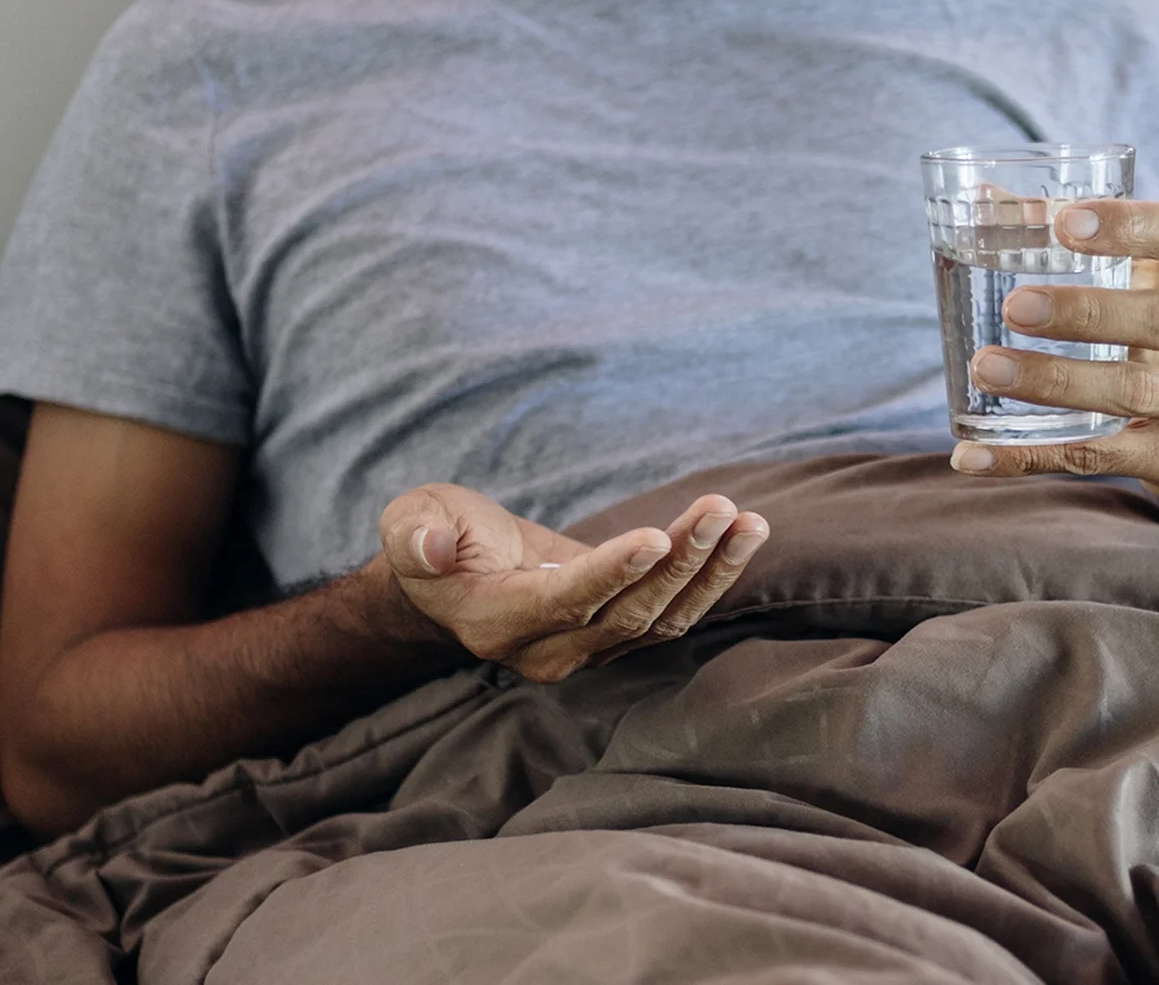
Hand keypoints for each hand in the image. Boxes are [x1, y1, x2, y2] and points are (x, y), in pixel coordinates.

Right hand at [375, 483, 768, 682]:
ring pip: (660, 619)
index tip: (655, 536)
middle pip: (626, 613)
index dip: (610, 572)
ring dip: (710, 571)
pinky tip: (744, 536)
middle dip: (679, 562)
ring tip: (748, 522)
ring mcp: (587, 649)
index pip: (564, 601)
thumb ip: (415, 534)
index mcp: (495, 621)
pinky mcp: (618, 635)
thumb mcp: (410, 521)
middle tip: (720, 509)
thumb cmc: (436, 538)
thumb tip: (433, 546)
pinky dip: (712, 578)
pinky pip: (673, 614)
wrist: (459, 577)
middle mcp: (546, 650)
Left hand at [949, 199, 1158, 552]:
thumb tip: (985, 201)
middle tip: (1014, 307)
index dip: (1128, 224)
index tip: (1062, 223)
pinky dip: (1028, 456)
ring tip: (986, 366)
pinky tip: (973, 454)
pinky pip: (1097, 458)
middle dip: (1083, 312)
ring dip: (1052, 380)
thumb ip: (1096, 241)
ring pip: (1130, 393)